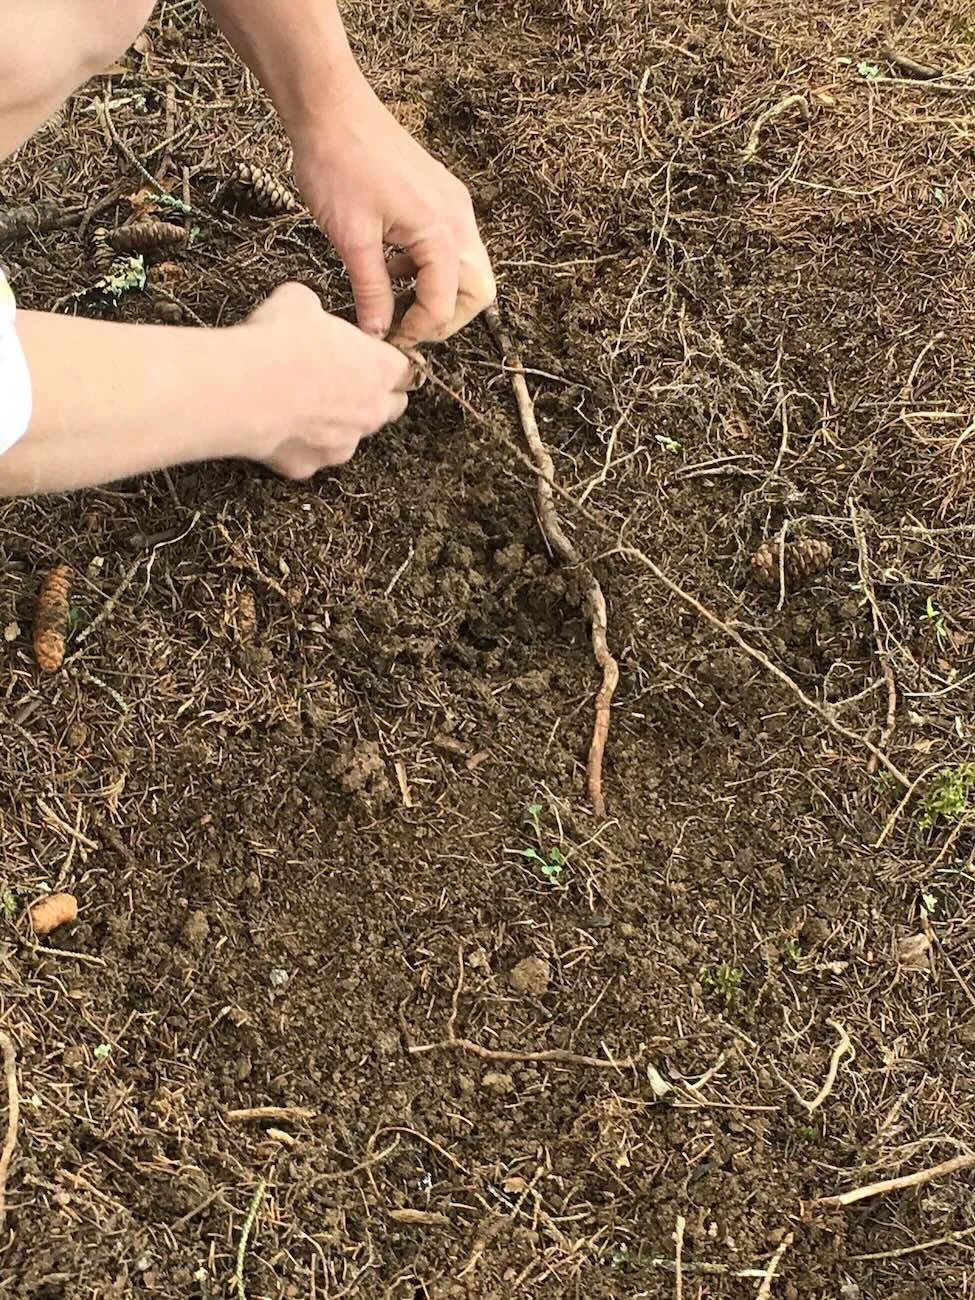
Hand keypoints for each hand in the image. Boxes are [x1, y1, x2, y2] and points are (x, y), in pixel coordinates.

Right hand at [241, 282, 411, 477]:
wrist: (243, 388)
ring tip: (305, 403)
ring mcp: (342, 444)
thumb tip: (310, 313)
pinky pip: (312, 455)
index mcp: (379, 368)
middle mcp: (370, 412)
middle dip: (376, 395)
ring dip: (338, 422)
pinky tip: (280, 425)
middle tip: (346, 381)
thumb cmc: (277, 344)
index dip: (387, 361)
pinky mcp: (309, 466)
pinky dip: (300, 444)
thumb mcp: (300, 302)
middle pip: (391, 407)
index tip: (372, 357)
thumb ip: (318, 313)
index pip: (405, 369)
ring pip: (352, 435)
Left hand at [290, 72, 495, 344]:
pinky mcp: (439, 196)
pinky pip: (449, 245)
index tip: (389, 341)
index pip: (444, 304)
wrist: (329, 106)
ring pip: (467, 269)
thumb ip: (371, 292)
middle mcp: (458, 218)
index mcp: (441, 231)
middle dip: (446, 319)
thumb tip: (377, 333)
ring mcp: (452, 204)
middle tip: (407, 330)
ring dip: (439, 294)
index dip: (417, 331)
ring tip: (396, 303)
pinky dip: (429, 268)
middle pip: (477, 291)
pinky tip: (392, 270)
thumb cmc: (338, 163)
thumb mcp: (351, 239)